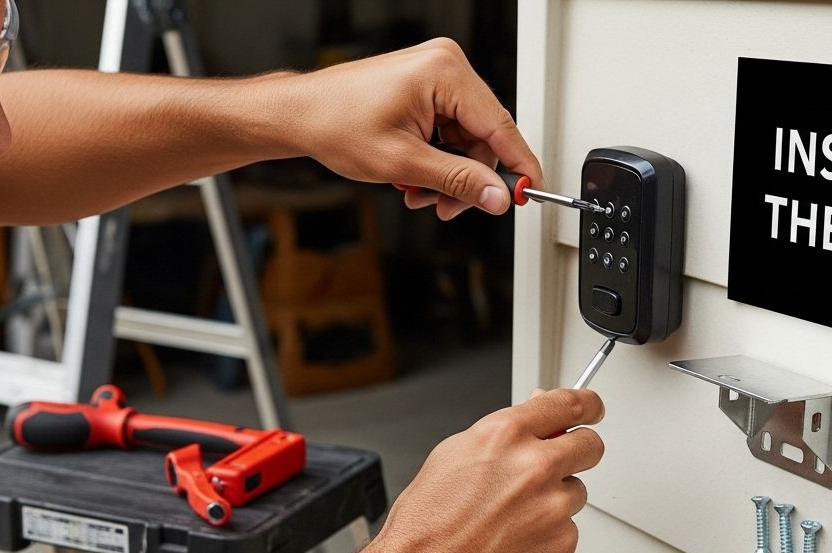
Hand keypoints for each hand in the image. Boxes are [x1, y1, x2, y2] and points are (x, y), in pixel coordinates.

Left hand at [278, 38, 543, 220]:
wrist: (300, 114)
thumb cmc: (335, 122)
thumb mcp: (403, 163)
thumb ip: (458, 181)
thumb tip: (495, 196)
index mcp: (444, 73)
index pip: (500, 125)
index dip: (518, 164)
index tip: (531, 191)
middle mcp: (445, 66)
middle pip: (483, 136)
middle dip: (467, 178)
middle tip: (446, 206)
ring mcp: (435, 75)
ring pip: (465, 139)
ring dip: (448, 174)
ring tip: (418, 192)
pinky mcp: (426, 87)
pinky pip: (448, 131)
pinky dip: (436, 160)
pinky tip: (415, 176)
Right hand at [361, 389, 604, 552]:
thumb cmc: (429, 518)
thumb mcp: (456, 453)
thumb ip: (506, 430)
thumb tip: (534, 411)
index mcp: (506, 435)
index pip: (568, 404)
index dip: (588, 403)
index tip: (593, 407)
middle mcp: (535, 466)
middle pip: (590, 445)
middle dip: (579, 451)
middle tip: (560, 464)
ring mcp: (552, 507)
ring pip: (576, 492)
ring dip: (555, 499)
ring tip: (512, 516)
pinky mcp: (561, 543)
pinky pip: (569, 530)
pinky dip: (549, 535)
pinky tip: (515, 539)